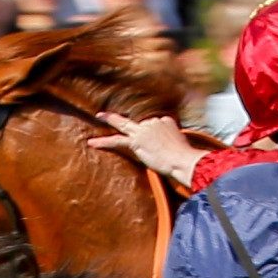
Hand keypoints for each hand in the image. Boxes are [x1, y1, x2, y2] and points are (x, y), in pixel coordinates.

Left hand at [88, 112, 207, 185]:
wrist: (183, 160)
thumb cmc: (186, 158)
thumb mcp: (183, 146)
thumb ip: (176, 144)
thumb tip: (178, 153)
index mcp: (165, 120)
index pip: (154, 123)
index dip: (154, 135)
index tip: (160, 144)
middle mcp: (153, 121)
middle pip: (138, 121)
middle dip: (130, 122)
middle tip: (118, 117)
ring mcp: (143, 130)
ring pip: (123, 126)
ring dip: (110, 120)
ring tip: (99, 116)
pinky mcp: (136, 142)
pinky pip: (116, 141)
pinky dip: (103, 142)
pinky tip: (91, 142)